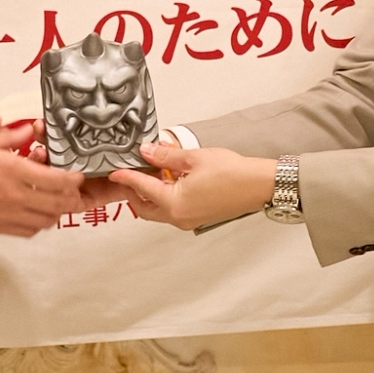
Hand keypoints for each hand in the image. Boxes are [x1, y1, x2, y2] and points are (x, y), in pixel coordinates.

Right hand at [0, 124, 84, 235]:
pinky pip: (28, 231)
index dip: (73, 180)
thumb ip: (9, 136)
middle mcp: (14, 195)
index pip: (56, 180)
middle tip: (76, 193)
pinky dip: (38, 224)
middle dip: (72, 199)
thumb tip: (29, 130)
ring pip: (45, 220)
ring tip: (58, 203)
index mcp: (12, 170)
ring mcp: (6, 214)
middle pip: (57, 203)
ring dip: (56, 212)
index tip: (77, 176)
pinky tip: (36, 215)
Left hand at [107, 141, 277, 230]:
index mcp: (175, 204)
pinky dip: (165, 197)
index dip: (126, 177)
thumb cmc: (232, 173)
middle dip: (134, 191)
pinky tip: (169, 179)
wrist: (258, 185)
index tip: (115, 171)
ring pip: (158, 210)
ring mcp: (189, 220)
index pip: (142, 189)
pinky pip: (172, 209)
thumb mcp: (193, 158)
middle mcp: (179, 217)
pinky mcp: (198, 217)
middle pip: (145, 207)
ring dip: (150, 194)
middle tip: (129, 172)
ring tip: (151, 171)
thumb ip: (165, 157)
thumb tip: (146, 152)